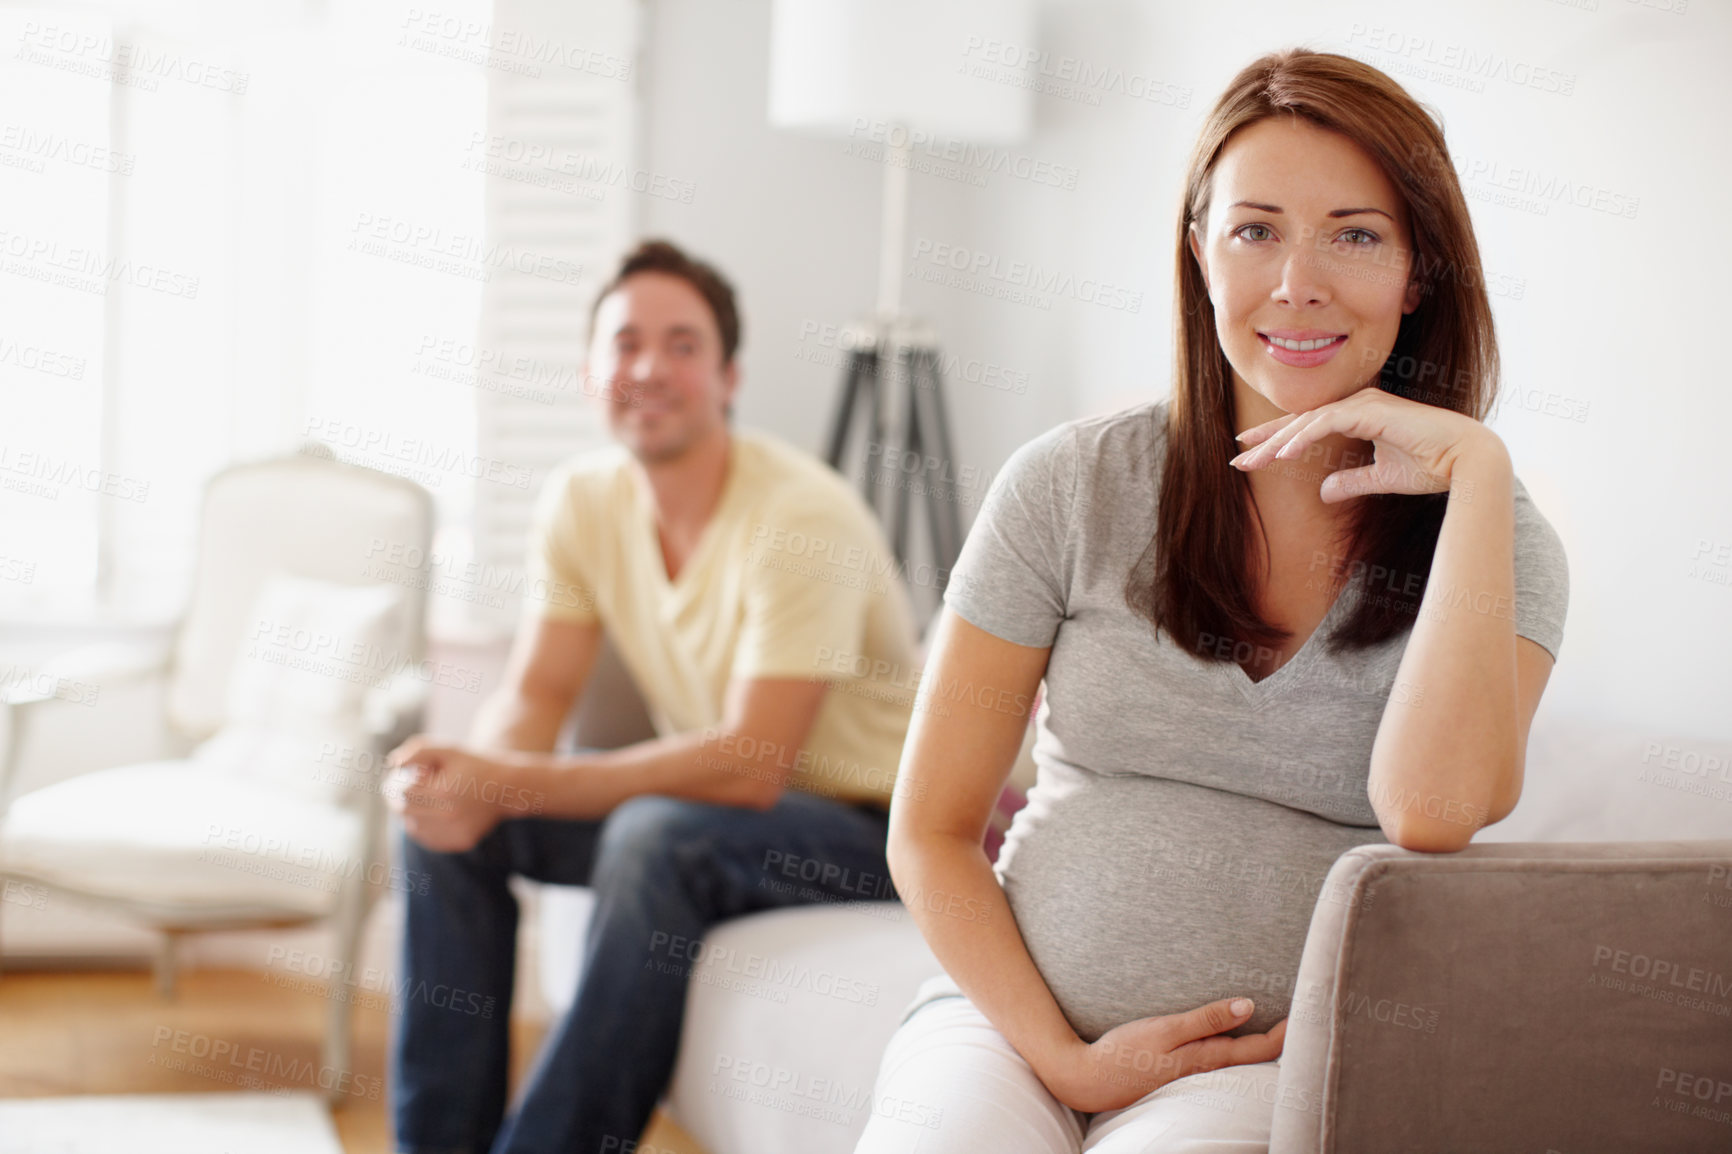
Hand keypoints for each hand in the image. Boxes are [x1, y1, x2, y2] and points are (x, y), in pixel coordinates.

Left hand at [383, 736, 516, 852]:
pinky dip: (425, 828)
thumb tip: (394, 764)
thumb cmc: (474, 764)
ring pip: (413, 828)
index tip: (402, 775)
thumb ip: (419, 750)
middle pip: (404, 811)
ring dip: (412, 814)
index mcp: (444, 791)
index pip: (402, 792)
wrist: (507, 786)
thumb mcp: (448, 749)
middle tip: (406, 787)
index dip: (397, 782)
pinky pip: (429, 840)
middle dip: (401, 798)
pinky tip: (435, 814)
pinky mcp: (460, 843)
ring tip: (425, 799)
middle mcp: (449, 816)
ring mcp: (455, 832)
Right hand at [1039, 998, 1287, 1113]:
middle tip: (1303, 1022)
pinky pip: (1216, 1061)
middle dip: (1279, 1043)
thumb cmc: (1125, 1052)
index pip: (1257, 1049)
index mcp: (1205, 1058)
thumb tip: (1249, 1007)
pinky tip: (1234, 1039)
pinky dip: (1233, 1049)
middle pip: (1252, 1058)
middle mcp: (1204, 1069)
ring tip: (1277, 1029)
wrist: (1088, 1079)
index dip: (1285, 1036)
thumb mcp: (1166, 1030)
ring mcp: (1190, 1073)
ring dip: (1258, 1046)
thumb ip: (1205, 1019)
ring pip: (1236, 1060)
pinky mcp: (1177, 1071)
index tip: (1306, 1017)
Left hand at [1228, 387, 1502, 502]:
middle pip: (1300, 422)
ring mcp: (1365, 404)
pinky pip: (1328, 422)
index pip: (1307, 425)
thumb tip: (1323, 492)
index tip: (1249, 452)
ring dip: (1278, 441)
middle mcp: (1358, 404)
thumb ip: (1352, 482)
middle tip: (1236, 458)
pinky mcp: (1372, 411)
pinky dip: (1304, 437)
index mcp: (1359, 414)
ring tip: (1251, 461)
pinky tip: (1283, 454)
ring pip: (1308, 421)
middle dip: (1266, 440)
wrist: (1467, 462)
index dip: (1276, 438)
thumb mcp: (1381, 479)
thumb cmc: (1432, 467)